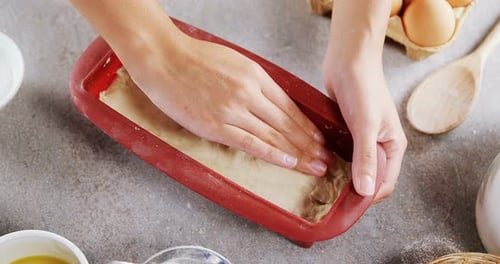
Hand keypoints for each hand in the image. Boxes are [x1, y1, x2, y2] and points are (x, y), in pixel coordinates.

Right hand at [127, 33, 331, 175]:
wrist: (163, 60)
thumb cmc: (194, 59)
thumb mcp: (233, 62)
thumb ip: (253, 82)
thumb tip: (270, 102)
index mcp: (255, 76)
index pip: (289, 106)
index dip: (306, 125)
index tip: (319, 138)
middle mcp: (249, 93)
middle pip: (287, 123)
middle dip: (309, 143)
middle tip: (326, 158)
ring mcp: (233, 110)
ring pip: (274, 135)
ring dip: (297, 153)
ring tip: (315, 165)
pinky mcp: (216, 126)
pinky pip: (251, 143)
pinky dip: (272, 154)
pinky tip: (288, 162)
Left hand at [323, 58, 406, 200]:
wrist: (349, 59)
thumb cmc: (363, 87)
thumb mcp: (366, 125)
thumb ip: (366, 158)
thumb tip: (365, 191)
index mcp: (393, 146)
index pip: (385, 184)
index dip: (368, 197)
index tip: (346, 204)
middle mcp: (379, 146)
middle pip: (369, 178)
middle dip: (353, 189)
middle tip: (329, 196)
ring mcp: (362, 139)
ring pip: (353, 167)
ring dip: (341, 176)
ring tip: (321, 184)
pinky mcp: (347, 131)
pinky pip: (341, 153)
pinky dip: (333, 161)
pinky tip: (318, 165)